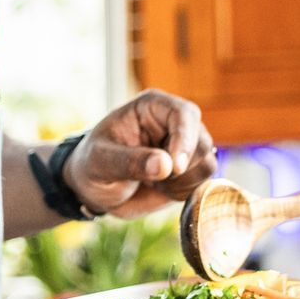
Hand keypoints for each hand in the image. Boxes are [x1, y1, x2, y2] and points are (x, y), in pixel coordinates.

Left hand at [64, 89, 217, 216]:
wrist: (94, 189)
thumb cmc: (92, 166)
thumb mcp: (100, 162)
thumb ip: (129, 162)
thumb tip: (165, 165)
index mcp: (152, 107)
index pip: (184, 114)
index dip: (184, 140)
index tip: (175, 168)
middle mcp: (174, 122)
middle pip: (202, 141)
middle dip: (183, 168)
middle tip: (155, 180)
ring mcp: (185, 146)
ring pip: (208, 163)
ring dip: (184, 182)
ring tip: (156, 183)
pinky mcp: (189, 169)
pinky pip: (203, 182)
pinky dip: (184, 191)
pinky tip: (162, 189)